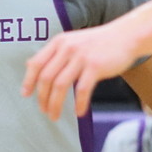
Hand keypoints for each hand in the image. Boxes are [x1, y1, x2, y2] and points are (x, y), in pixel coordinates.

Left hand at [22, 22, 137, 119]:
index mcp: (59, 42)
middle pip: (46, 77)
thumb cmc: (98, 42)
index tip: (25, 94)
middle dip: (42, 98)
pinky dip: (78, 104)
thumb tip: (30, 65)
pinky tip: (79, 112)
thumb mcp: (72, 41)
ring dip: (55, 104)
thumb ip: (54, 53)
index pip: (36, 63)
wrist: (126, 36)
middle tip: (44, 110)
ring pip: (60, 85)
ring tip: (55, 115)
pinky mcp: (95, 66)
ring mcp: (81, 57)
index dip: (28, 80)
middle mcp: (67, 48)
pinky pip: (82, 90)